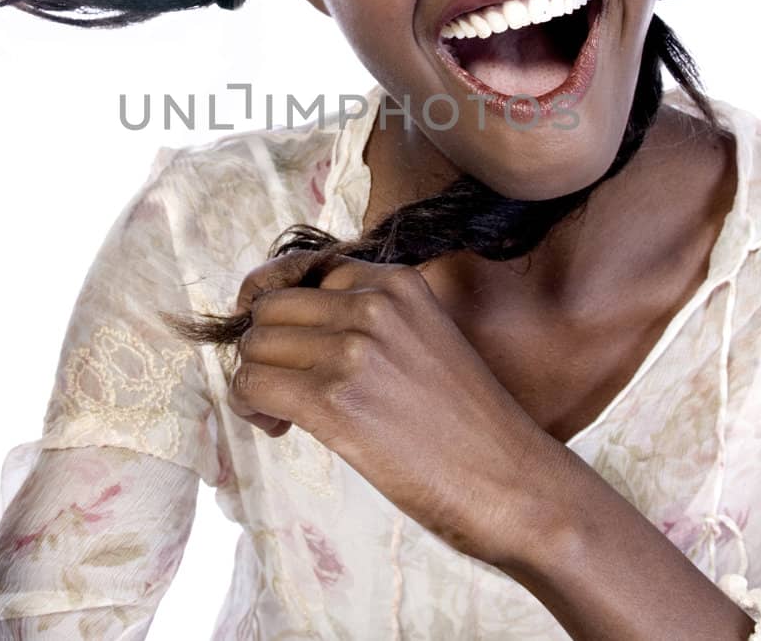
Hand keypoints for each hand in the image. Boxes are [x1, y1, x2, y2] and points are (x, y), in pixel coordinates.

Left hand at [228, 251, 567, 565]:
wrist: (509, 481)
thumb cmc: (466, 425)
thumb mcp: (424, 340)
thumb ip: (368, 320)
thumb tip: (289, 328)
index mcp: (397, 282)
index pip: (303, 279)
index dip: (289, 321)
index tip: (300, 356)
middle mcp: (373, 304)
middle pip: (270, 309)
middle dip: (267, 350)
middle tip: (287, 391)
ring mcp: (352, 349)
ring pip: (254, 346)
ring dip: (256, 381)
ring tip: (285, 413)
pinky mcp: (334, 400)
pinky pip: (251, 385)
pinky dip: (250, 407)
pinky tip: (279, 428)